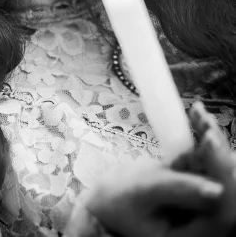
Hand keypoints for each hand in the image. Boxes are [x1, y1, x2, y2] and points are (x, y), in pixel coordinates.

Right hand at [85, 100, 235, 236]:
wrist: (112, 200)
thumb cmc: (122, 201)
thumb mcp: (144, 192)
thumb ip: (178, 190)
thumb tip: (217, 191)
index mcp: (197, 233)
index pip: (223, 208)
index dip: (222, 173)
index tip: (208, 139)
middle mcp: (207, 220)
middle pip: (227, 185)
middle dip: (218, 150)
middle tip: (203, 120)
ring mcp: (206, 202)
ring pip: (222, 169)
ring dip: (213, 138)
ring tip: (198, 112)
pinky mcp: (201, 185)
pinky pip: (211, 161)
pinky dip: (206, 138)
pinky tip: (198, 117)